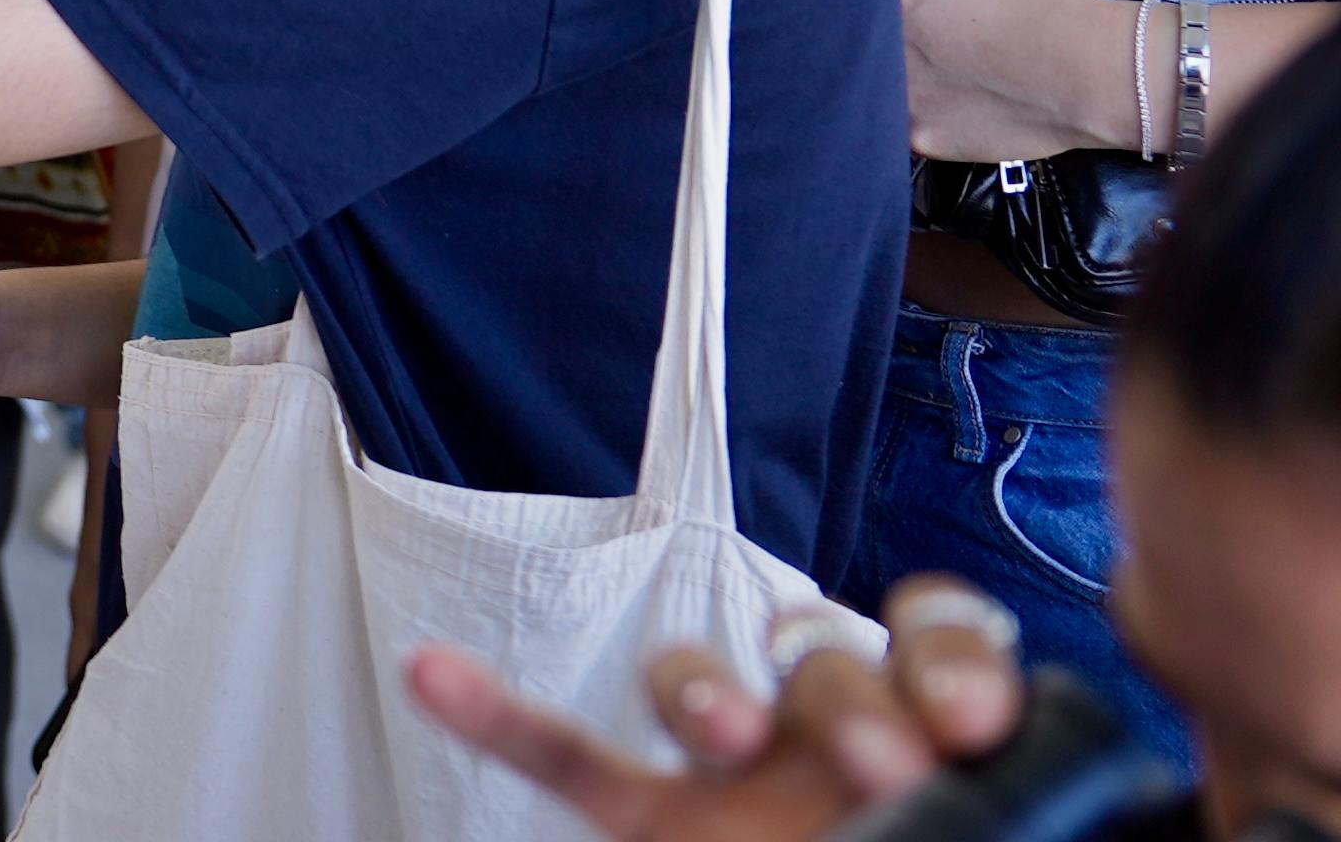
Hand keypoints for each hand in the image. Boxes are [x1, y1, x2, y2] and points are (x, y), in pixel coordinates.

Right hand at [404, 578, 1026, 840]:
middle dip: (850, 691)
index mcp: (936, 725)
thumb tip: (1017, 769)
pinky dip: (501, 716)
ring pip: (696, 680)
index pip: (938, 629)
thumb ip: (1012, 793)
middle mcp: (839, 726)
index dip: (948, 657)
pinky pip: (573, 758)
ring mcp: (743, 770)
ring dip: (705, 691)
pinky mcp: (662, 816)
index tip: (967, 722)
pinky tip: (433, 670)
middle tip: (889, 767)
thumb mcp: (1012, 821)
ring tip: (734, 738)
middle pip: (818, 646)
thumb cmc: (958, 841)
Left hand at [900, 0, 1133, 160]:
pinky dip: (927, 108)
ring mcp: (901, 99)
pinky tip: (959, 94)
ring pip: (879, 79)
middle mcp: (884, 48)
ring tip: (950, 55)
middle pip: (865, 28)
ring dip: (903, 62)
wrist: (1094, 70)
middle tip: (939, 12)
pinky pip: (908, 123)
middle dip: (895, 15)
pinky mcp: (925, 138)